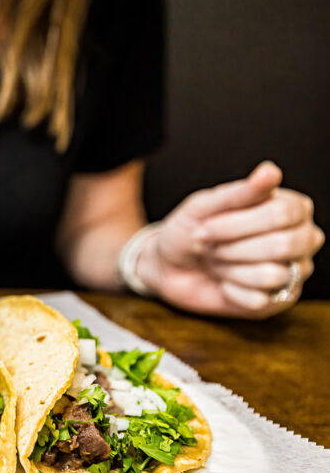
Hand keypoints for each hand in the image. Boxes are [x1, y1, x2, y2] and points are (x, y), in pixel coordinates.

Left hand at [138, 161, 323, 317]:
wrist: (169, 267)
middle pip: (284, 244)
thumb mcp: (205, 205)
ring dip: (230, 269)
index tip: (205, 225)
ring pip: (272, 274)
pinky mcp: (278, 301)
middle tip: (210, 246)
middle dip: (232, 247)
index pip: (283, 213)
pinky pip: (259, 300)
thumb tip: (270, 171)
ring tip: (217, 262)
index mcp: (292, 207)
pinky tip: (224, 283)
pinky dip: (231, 291)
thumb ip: (239, 192)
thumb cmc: (190, 230)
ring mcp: (294, 271)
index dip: (237, 223)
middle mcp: (302, 238)